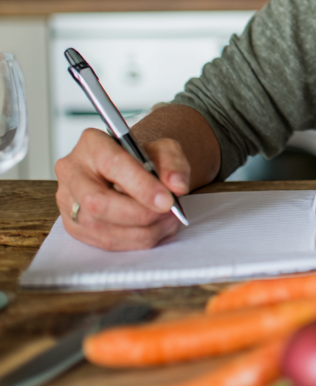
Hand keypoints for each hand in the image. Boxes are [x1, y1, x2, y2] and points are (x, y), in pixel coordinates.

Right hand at [55, 128, 190, 250]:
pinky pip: (103, 242)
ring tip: (166, 221)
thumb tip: (176, 187)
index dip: (141, 186)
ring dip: (140, 231)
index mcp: (92, 144)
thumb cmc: (144, 158)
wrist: (131, 171)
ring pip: (100, 227)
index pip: (113, 165)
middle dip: (139, 214)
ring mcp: (67, 200)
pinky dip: (134, 240)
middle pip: (98, 203)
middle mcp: (72, 171)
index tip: (167, 200)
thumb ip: (173, 165)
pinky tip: (153, 229)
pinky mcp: (72, 225)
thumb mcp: (164, 150)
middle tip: (168, 212)